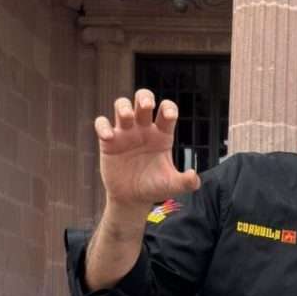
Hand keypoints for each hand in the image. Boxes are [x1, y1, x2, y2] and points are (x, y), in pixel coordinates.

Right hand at [94, 89, 199, 211]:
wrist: (133, 198)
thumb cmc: (155, 187)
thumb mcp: (172, 185)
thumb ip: (186, 182)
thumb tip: (194, 176)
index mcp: (162, 135)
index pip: (166, 111)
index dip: (168, 107)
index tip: (168, 115)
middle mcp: (144, 129)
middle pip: (143, 100)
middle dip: (144, 97)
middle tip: (146, 106)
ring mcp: (125, 133)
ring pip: (121, 106)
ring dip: (123, 107)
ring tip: (127, 118)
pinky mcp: (108, 141)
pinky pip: (102, 123)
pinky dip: (103, 126)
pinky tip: (109, 137)